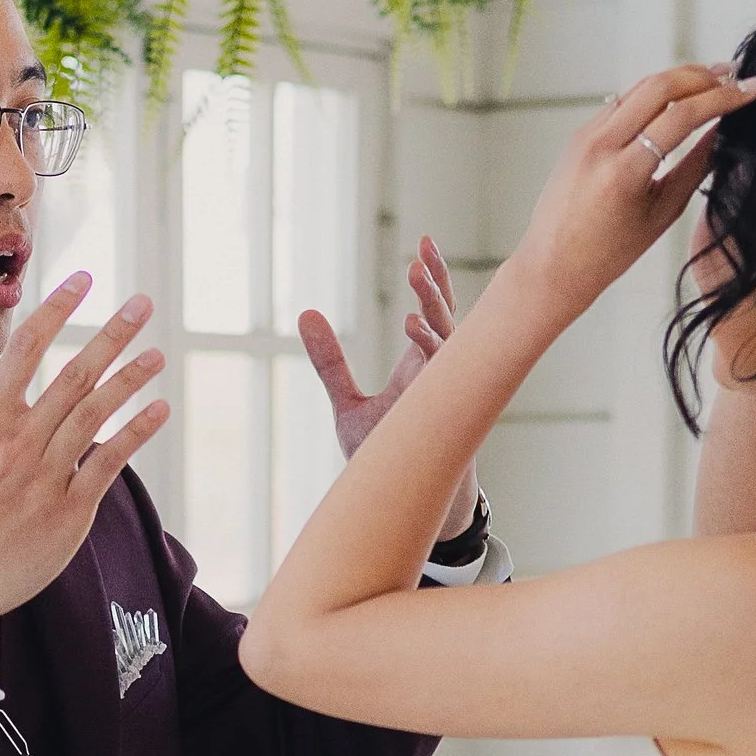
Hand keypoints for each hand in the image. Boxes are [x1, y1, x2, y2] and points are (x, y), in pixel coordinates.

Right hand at [0, 274, 168, 631]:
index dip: (59, 309)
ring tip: (157, 354)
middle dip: (112, 335)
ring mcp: (45, 477)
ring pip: (96, 414)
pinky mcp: (67, 512)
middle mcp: (18, 443)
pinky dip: (135, 434)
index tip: (83, 281)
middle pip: (74, 374)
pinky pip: (108, 464)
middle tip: (142, 305)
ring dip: (131, 379)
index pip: (28, 349)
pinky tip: (159, 411)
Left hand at [297, 239, 479, 540]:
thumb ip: (330, 362)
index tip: (422, 245)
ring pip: (450, 340)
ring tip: (415, 273)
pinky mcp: (445, 418)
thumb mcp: (347, 405)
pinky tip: (412, 326)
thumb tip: (305, 312)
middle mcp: (440, 378)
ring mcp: (446, 397)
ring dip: (433, 305)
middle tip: (419, 253)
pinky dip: (430, 348)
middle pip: (446, 318)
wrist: (404, 510)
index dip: (431, 279)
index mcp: (423, 369)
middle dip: (435, 284)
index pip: (433, 313)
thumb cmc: (384, 459)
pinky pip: (445, 377)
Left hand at [503, 64, 755, 329]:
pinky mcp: (580, 134)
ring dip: (681, 78)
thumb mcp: (661, 214)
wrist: (551, 267)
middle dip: (705, 75)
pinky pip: (624, 102)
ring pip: (641, 88)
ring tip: (716, 79)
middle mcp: (601, 144)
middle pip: (661, 85)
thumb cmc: (609, 255)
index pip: (682, 115)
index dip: (725, 97)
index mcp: (624, 172)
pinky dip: (655, 94)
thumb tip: (723, 130)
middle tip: (738, 75)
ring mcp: (586, 135)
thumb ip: (694, 168)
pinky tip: (678, 97)